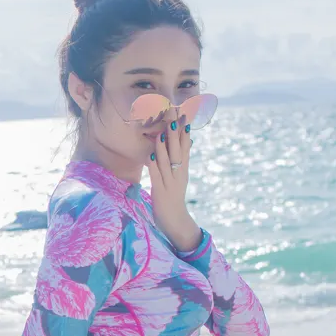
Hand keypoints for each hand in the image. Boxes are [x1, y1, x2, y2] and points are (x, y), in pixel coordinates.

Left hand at [147, 115, 199, 251]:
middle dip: (175, 132)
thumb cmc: (173, 197)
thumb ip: (179, 162)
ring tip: (162, 132)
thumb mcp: (178, 177)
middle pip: (177, 150)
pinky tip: (150, 155)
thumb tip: (182, 145)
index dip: (184, 130)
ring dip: (164, 146)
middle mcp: (179, 174)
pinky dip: (154, 165)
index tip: (184, 113)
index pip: (185, 146)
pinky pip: (156, 176)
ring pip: (167, 161)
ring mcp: (170, 183)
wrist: (176, 221)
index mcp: (183, 169)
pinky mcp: (161, 192)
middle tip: (174, 114)